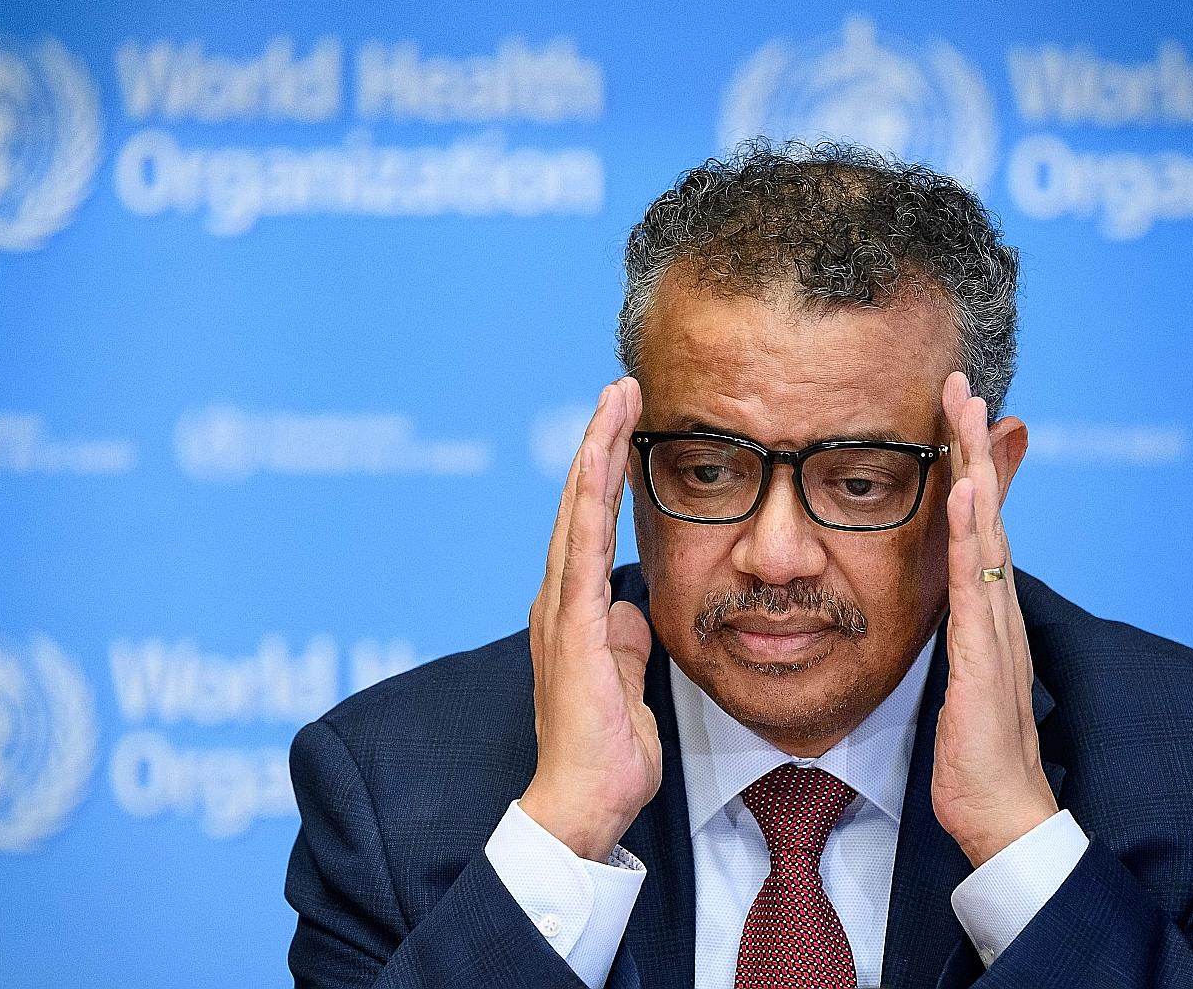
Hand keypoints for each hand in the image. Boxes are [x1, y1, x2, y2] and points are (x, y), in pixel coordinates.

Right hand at [519, 377, 660, 861]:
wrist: (582, 804)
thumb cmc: (606, 753)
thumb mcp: (627, 683)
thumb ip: (626, 642)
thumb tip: (632, 611)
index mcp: (576, 613)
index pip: (591, 527)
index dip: (606, 473)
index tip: (627, 425)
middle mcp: (560, 602)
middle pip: (579, 505)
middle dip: (600, 442)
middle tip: (622, 387)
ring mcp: (561, 613)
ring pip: (577, 514)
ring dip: (596, 454)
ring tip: (616, 400)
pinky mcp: (571, 629)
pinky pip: (581, 551)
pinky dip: (590, 500)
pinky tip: (601, 460)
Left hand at [931, 371, 1057, 867]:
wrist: (999, 813)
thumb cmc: (972, 752)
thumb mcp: (954, 675)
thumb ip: (951, 634)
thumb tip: (937, 604)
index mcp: (986, 610)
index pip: (973, 522)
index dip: (964, 465)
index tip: (949, 411)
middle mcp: (997, 607)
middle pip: (984, 509)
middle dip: (972, 445)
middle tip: (959, 383)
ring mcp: (996, 628)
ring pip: (984, 532)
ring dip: (973, 467)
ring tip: (964, 411)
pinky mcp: (986, 656)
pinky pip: (976, 583)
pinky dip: (969, 534)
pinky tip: (961, 492)